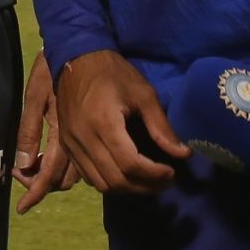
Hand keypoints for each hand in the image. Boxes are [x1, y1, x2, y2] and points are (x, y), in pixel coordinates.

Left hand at [14, 50, 78, 213]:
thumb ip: (28, 130)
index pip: (49, 173)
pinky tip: (52, 156)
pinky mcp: (92, 130)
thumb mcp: (35, 95)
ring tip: (33, 169)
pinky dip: (67, 166)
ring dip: (54, 176)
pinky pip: (84, 160)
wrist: (84, 48)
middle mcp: (77, 139)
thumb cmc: (54, 67)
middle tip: (23, 175)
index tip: (22, 209)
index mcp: (62, 132)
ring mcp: (87, 135)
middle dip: (43, 184)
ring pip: (75, 173)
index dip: (36, 192)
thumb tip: (22, 164)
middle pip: (63, 180)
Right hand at [54, 50, 189, 194]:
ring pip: (100, 184)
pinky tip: (124, 173)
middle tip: (164, 180)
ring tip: (147, 181)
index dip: (154, 175)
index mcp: (103, 122)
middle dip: (144, 186)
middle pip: (115, 180)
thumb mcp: (143, 94)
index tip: (171, 171)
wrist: (76, 60)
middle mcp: (83, 138)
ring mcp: (71, 144)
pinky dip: (108, 182)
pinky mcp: (66, 146)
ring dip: (127, 188)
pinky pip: (88, 177)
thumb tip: (183, 154)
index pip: (130, 164)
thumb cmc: (113, 73)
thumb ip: (161, 126)